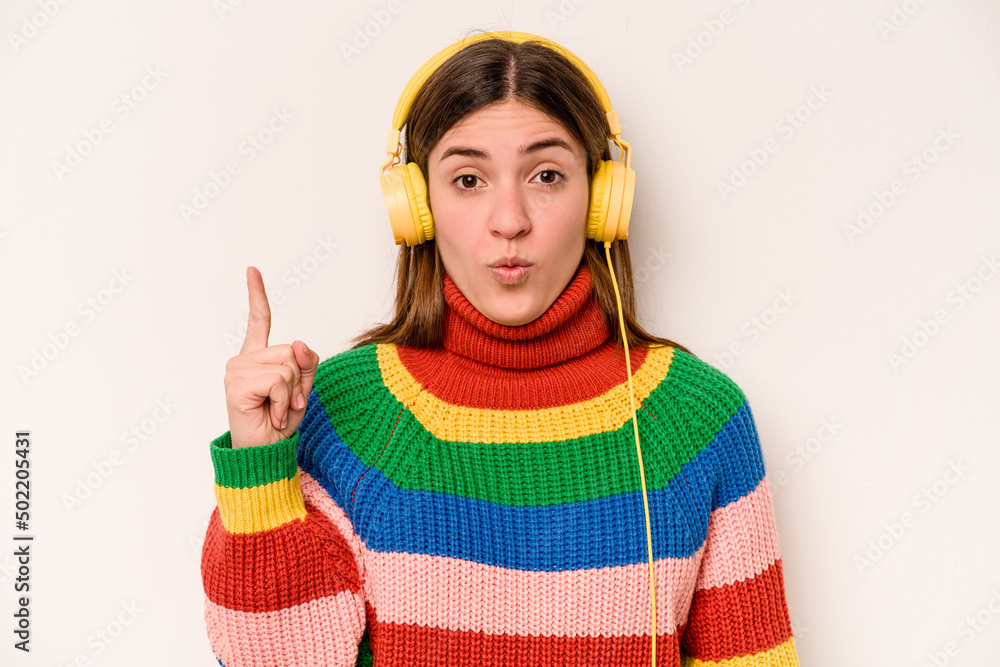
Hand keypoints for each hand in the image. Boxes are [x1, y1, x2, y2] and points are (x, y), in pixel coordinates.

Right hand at [224, 266, 319, 448]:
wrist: (264, 454)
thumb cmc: (281, 423)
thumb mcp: (303, 388)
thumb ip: (306, 362)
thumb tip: (299, 343)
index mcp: (256, 357)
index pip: (258, 321)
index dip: (256, 295)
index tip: (251, 270)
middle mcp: (242, 360)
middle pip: (290, 350)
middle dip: (299, 380)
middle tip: (286, 404)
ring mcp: (237, 370)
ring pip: (288, 364)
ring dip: (293, 393)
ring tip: (278, 410)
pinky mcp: (237, 383)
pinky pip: (280, 380)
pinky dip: (285, 401)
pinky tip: (273, 415)